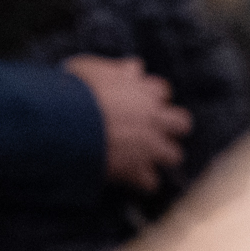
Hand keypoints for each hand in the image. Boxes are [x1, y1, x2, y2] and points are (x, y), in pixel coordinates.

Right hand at [61, 54, 185, 189]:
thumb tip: (134, 67)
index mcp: (144, 91)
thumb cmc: (76, 92)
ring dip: (160, 156)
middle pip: (182, 123)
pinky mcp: (137, 170)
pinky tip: (129, 179)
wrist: (67, 122)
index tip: (139, 101)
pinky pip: (151, 183)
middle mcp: (153, 118)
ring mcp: (149, 146)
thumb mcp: (90, 67)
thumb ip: (114, 68)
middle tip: (152, 130)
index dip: (152, 97)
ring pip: (174, 155)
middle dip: (171, 127)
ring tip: (143, 158)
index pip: (162, 91)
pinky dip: (140, 182)